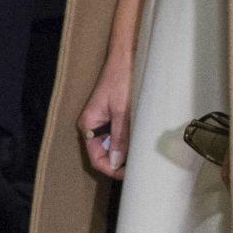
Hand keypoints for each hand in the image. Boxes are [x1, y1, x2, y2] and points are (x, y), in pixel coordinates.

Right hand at [77, 55, 132, 178]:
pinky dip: (129, 141)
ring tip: (143, 152)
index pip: (97, 158)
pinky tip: (141, 140)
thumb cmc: (121, 79)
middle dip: (121, 162)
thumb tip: (118, 163)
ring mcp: (103, 122)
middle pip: (104, 155)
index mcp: (88, 125)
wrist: (126, 58)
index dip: (113, 170)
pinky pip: (119, 136)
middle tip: (141, 165)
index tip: (131, 174)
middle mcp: (92, 126)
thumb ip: (120, 138)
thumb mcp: (122, 111)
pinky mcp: (113, 117)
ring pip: (114, 147)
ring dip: (127, 151)